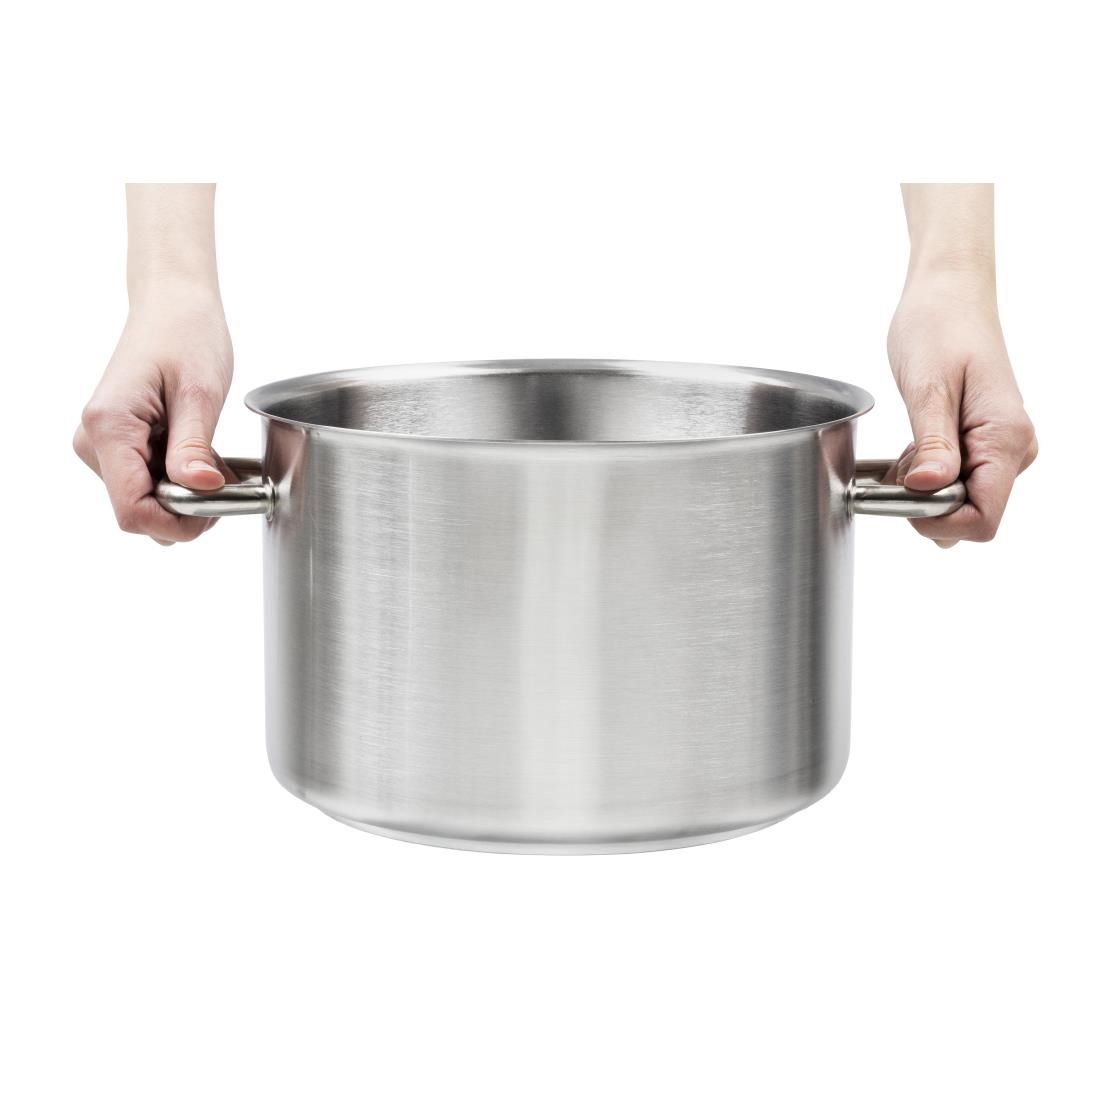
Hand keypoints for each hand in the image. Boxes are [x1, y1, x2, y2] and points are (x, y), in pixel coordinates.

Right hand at [74, 280, 232, 542]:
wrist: (173, 306)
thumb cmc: (187, 335)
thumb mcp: (200, 392)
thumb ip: (194, 446)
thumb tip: (200, 489)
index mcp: (109, 426)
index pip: (132, 509)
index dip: (176, 523)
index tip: (216, 508)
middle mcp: (95, 441)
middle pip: (138, 510)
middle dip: (187, 508)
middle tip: (226, 481)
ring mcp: (103, 445)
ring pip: (145, 501)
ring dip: (186, 494)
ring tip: (214, 460)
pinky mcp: (117, 445)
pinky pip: (148, 483)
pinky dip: (180, 480)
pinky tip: (201, 457)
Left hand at [887, 269, 1036, 546]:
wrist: (949, 294)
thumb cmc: (939, 327)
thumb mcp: (928, 386)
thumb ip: (933, 443)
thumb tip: (929, 487)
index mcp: (1005, 438)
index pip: (982, 519)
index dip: (937, 520)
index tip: (902, 494)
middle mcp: (1012, 450)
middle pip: (969, 514)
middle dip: (923, 502)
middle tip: (895, 465)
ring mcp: (999, 448)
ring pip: (958, 500)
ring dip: (920, 488)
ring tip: (901, 450)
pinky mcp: (982, 444)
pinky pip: (953, 480)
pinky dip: (923, 475)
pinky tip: (908, 450)